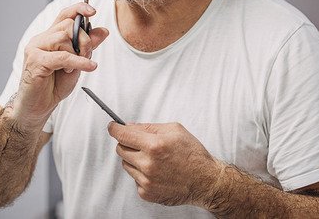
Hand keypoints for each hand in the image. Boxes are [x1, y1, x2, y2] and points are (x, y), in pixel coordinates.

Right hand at [11, 3, 108, 130]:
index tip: (92, 10)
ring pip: (64, 37)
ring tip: (75, 68)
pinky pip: (62, 56)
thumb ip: (87, 47)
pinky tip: (88, 66)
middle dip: (84, 40)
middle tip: (87, 56)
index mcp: (50, 37)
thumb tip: (102, 31)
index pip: (64, 15)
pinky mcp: (35, 61)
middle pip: (68, 25)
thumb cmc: (53, 86)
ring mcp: (35, 49)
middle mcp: (41, 39)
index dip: (78, 9)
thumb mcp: (77, 63)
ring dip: (78, 53)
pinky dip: (79, 61)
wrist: (38, 107)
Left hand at [108, 122, 223, 206]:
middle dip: (127, 143)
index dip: (114, 129)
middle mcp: (148, 164)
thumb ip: (149, 127)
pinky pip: (134, 179)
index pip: (122, 134)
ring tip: (154, 160)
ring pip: (126, 164)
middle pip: (121, 149)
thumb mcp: (175, 130)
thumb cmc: (193, 155)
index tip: (112, 127)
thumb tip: (130, 126)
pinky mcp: (147, 193)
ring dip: (135, 159)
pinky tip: (157, 172)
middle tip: (140, 144)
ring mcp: (146, 180)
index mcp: (154, 145)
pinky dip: (141, 174)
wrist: (205, 181)